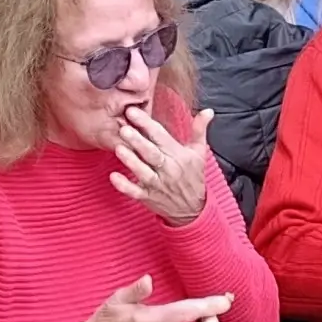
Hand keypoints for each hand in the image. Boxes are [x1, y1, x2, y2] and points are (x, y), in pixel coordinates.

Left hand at [108, 102, 213, 227]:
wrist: (193, 210)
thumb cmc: (193, 177)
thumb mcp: (199, 152)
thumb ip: (199, 129)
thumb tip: (208, 111)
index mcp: (178, 155)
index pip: (161, 136)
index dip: (146, 123)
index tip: (132, 111)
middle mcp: (168, 169)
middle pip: (152, 153)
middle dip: (138, 141)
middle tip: (124, 129)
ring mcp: (158, 184)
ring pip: (143, 172)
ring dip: (131, 161)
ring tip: (118, 148)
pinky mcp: (149, 197)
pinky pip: (136, 192)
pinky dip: (125, 186)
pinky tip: (114, 177)